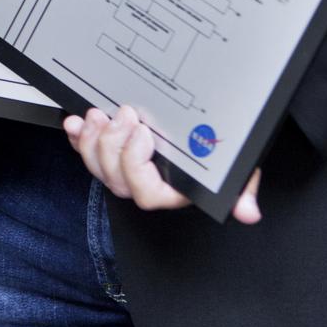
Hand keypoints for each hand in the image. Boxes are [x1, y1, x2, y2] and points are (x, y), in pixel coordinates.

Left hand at [63, 104, 261, 223]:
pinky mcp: (114, 152)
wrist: (209, 121)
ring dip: (92, 142)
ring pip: (99, 168)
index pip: (146, 193)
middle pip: (117, 180)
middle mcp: (149, 183)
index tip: (143, 133)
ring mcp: (129, 169)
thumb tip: (248, 212)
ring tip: (98, 116)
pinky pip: (89, 154)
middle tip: (123, 114)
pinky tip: (77, 124)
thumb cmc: (220, 147)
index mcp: (174, 190)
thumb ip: (243, 186)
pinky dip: (80, 139)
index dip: (136, 165)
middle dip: (112, 145)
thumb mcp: (238, 164)